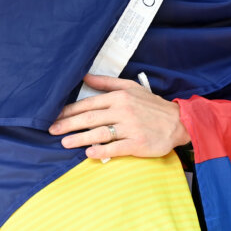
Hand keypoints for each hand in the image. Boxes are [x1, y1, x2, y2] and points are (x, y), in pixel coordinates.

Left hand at [49, 74, 188, 159]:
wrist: (179, 122)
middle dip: (68, 124)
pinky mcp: (138, 143)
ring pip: (99, 133)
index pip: (88, 104)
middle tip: (52, 130)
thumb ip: (106, 82)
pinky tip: (89, 154)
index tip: (54, 116)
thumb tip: (84, 76)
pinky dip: (101, 151)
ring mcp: (130, 127)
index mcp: (118, 97)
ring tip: (64, 142)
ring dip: (80, 138)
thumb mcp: (130, 87)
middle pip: (89, 118)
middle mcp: (122, 111)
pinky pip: (116, 148)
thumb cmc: (151, 105)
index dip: (69, 111)